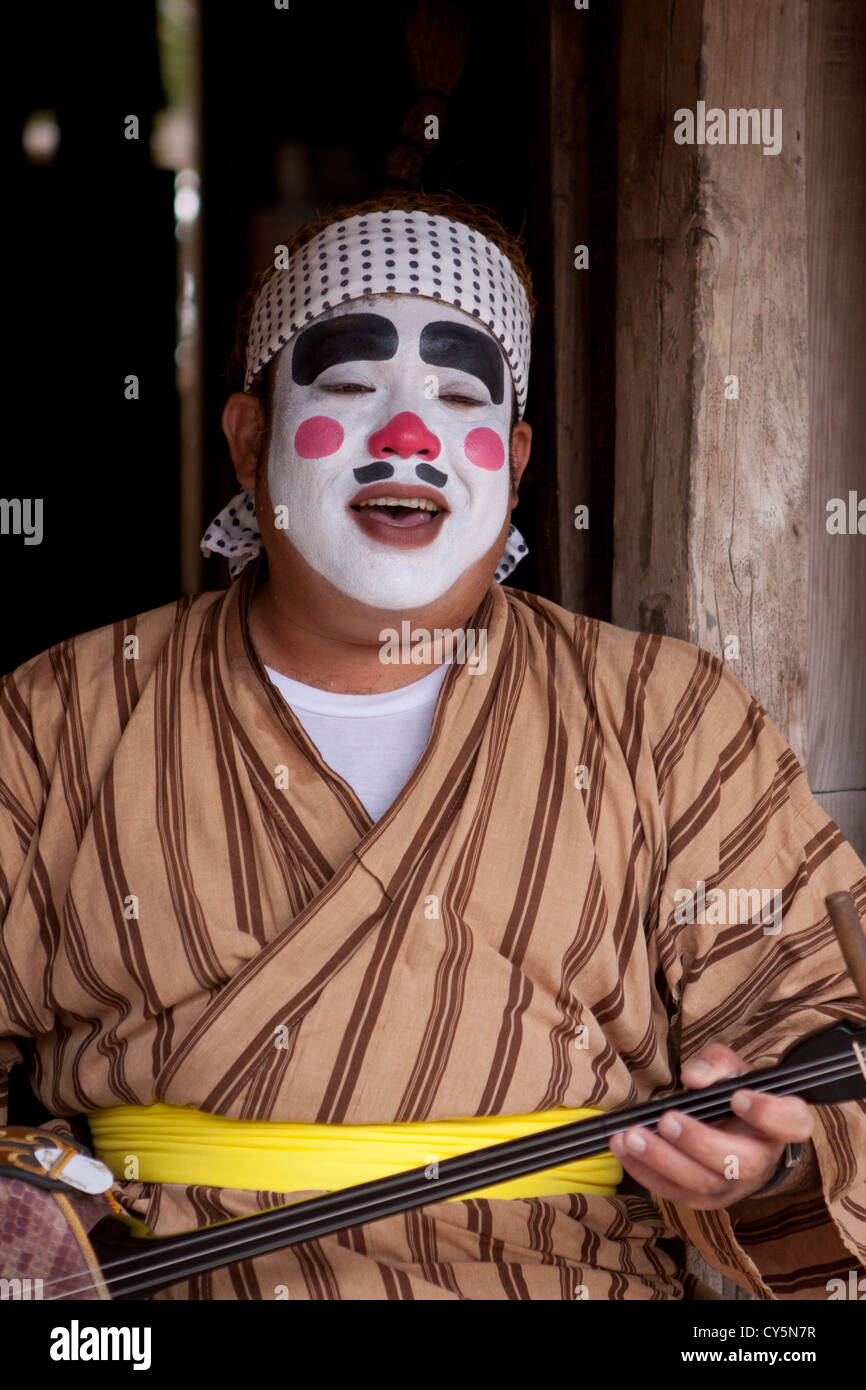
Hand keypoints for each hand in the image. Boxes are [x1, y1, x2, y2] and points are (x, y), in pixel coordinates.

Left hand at [608, 1041, 814, 1209]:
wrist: (733, 1132)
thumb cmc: (735, 1095)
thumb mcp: (731, 1069)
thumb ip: (715, 1064)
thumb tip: (693, 1077)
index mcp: (780, 1122)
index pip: (791, 1123)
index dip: (768, 1113)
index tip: (739, 1097)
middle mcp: (763, 1160)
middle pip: (740, 1163)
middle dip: (699, 1142)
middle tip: (666, 1119)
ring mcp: (735, 1186)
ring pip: (703, 1185)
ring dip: (663, 1161)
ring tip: (631, 1136)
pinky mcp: (706, 1199)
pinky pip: (676, 1194)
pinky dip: (646, 1173)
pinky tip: (623, 1150)